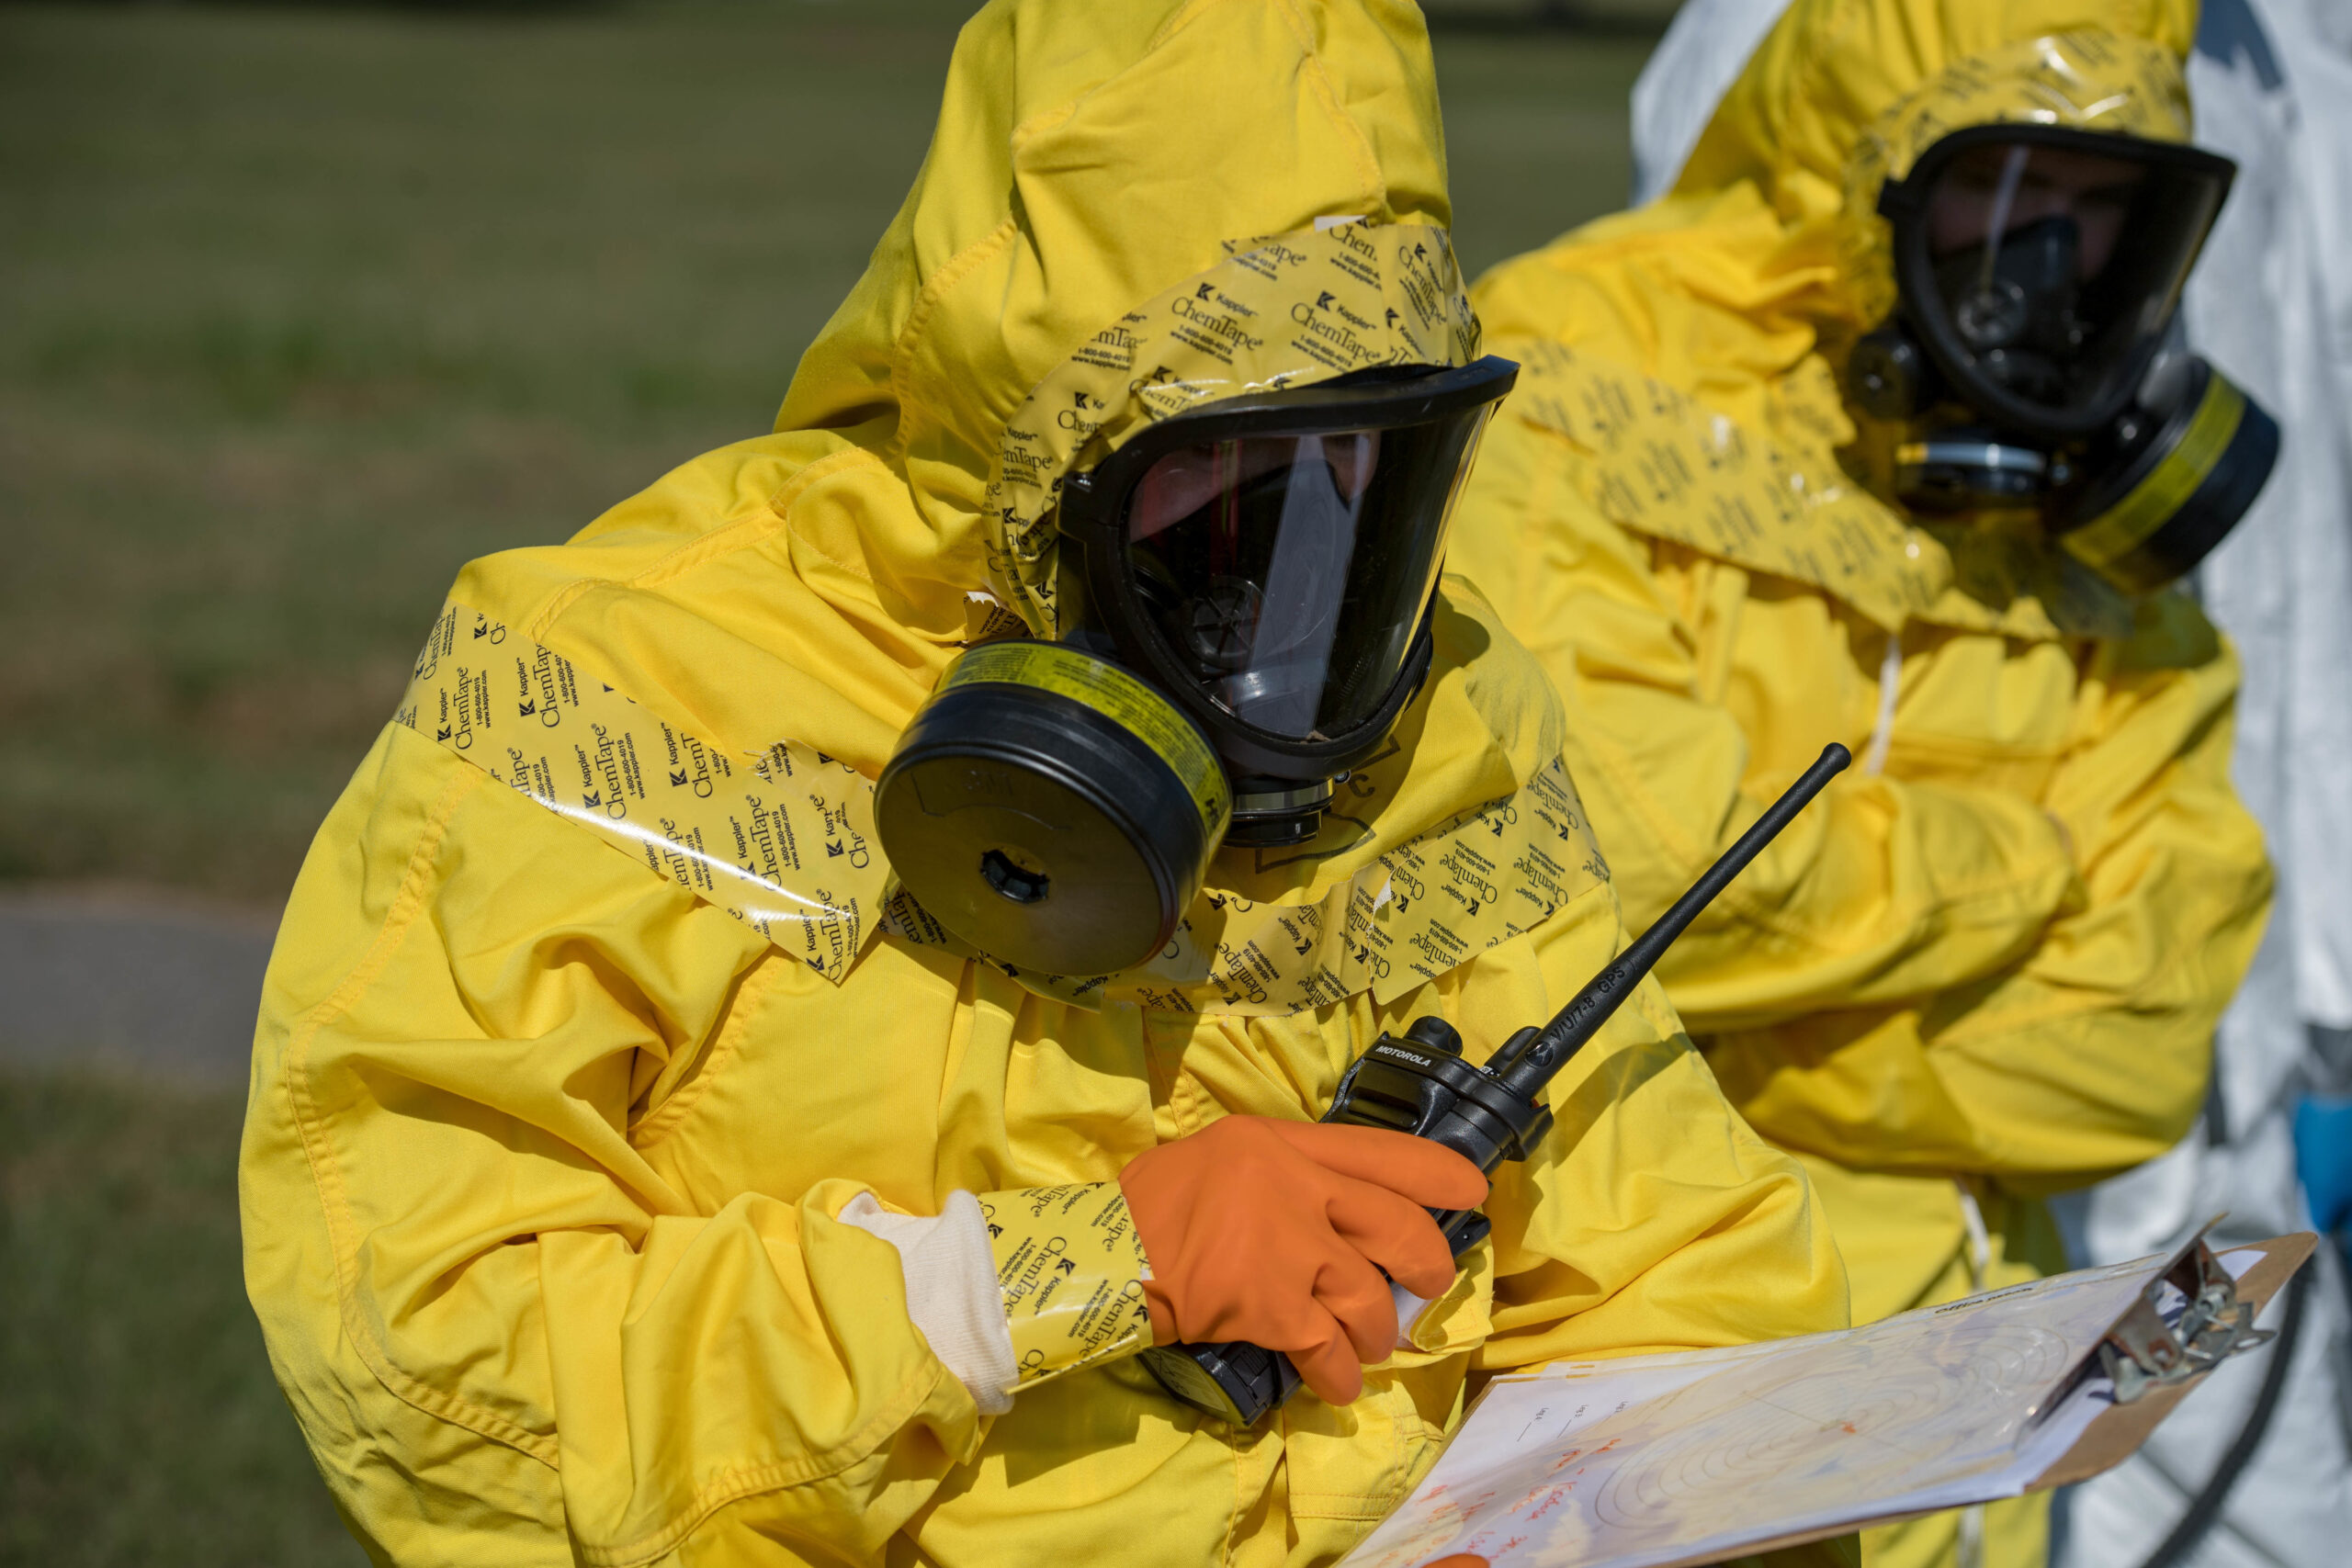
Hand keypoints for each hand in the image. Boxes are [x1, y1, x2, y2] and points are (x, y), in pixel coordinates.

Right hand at [1117, 1116, 1486, 1404]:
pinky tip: (1336, 1386)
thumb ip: (1279, 1172)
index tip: (1472, 1190)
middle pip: (1397, 1226)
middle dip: (1427, 1264)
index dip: (1436, 1172)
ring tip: (1364, 1345)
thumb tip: (1335, 1206)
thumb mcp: (1221, 1157)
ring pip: (1370, 1298)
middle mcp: (1295, 1186)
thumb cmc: (1150, 1207)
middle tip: (1428, 1285)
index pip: (1380, 1151)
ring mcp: (1288, 1246)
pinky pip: (1330, 1349)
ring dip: (1375, 1332)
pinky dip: (1340, 1375)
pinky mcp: (1273, 1305)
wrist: (1102, 1256)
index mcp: (1280, 1143)